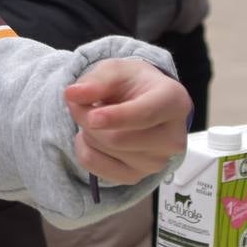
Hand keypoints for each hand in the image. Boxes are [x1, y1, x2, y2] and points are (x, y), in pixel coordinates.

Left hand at [63, 58, 190, 184]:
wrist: (142, 103)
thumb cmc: (132, 84)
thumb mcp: (116, 70)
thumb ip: (96, 80)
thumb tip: (72, 94)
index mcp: (174, 102)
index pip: (145, 115)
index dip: (116, 117)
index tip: (92, 117)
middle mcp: (172, 137)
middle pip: (118, 139)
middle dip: (88, 119)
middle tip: (79, 103)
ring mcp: (157, 162)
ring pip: (105, 151)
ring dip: (87, 131)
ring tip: (97, 117)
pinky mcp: (137, 176)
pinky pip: (96, 167)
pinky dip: (85, 149)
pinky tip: (95, 136)